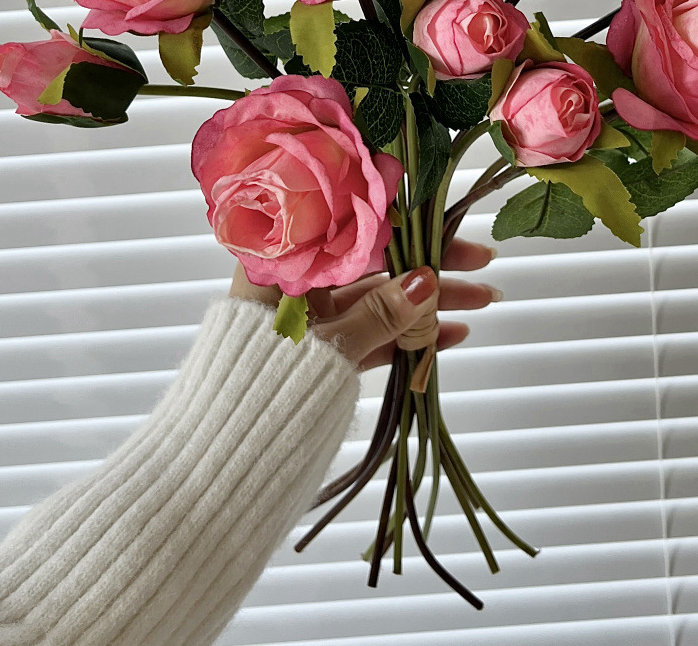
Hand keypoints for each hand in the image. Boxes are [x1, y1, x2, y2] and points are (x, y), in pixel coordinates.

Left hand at [229, 238, 499, 369]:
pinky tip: (449, 334)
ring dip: (428, 300)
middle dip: (429, 263)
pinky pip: (370, 335)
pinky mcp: (321, 356)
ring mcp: (310, 321)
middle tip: (482, 264)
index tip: (451, 228)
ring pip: (377, 299)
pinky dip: (406, 335)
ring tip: (481, 301)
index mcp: (283, 265)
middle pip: (371, 261)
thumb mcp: (329, 348)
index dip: (407, 226)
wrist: (215, 470)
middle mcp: (295, 285)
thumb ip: (379, 315)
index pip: (352, 229)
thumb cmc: (257, 394)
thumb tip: (428, 281)